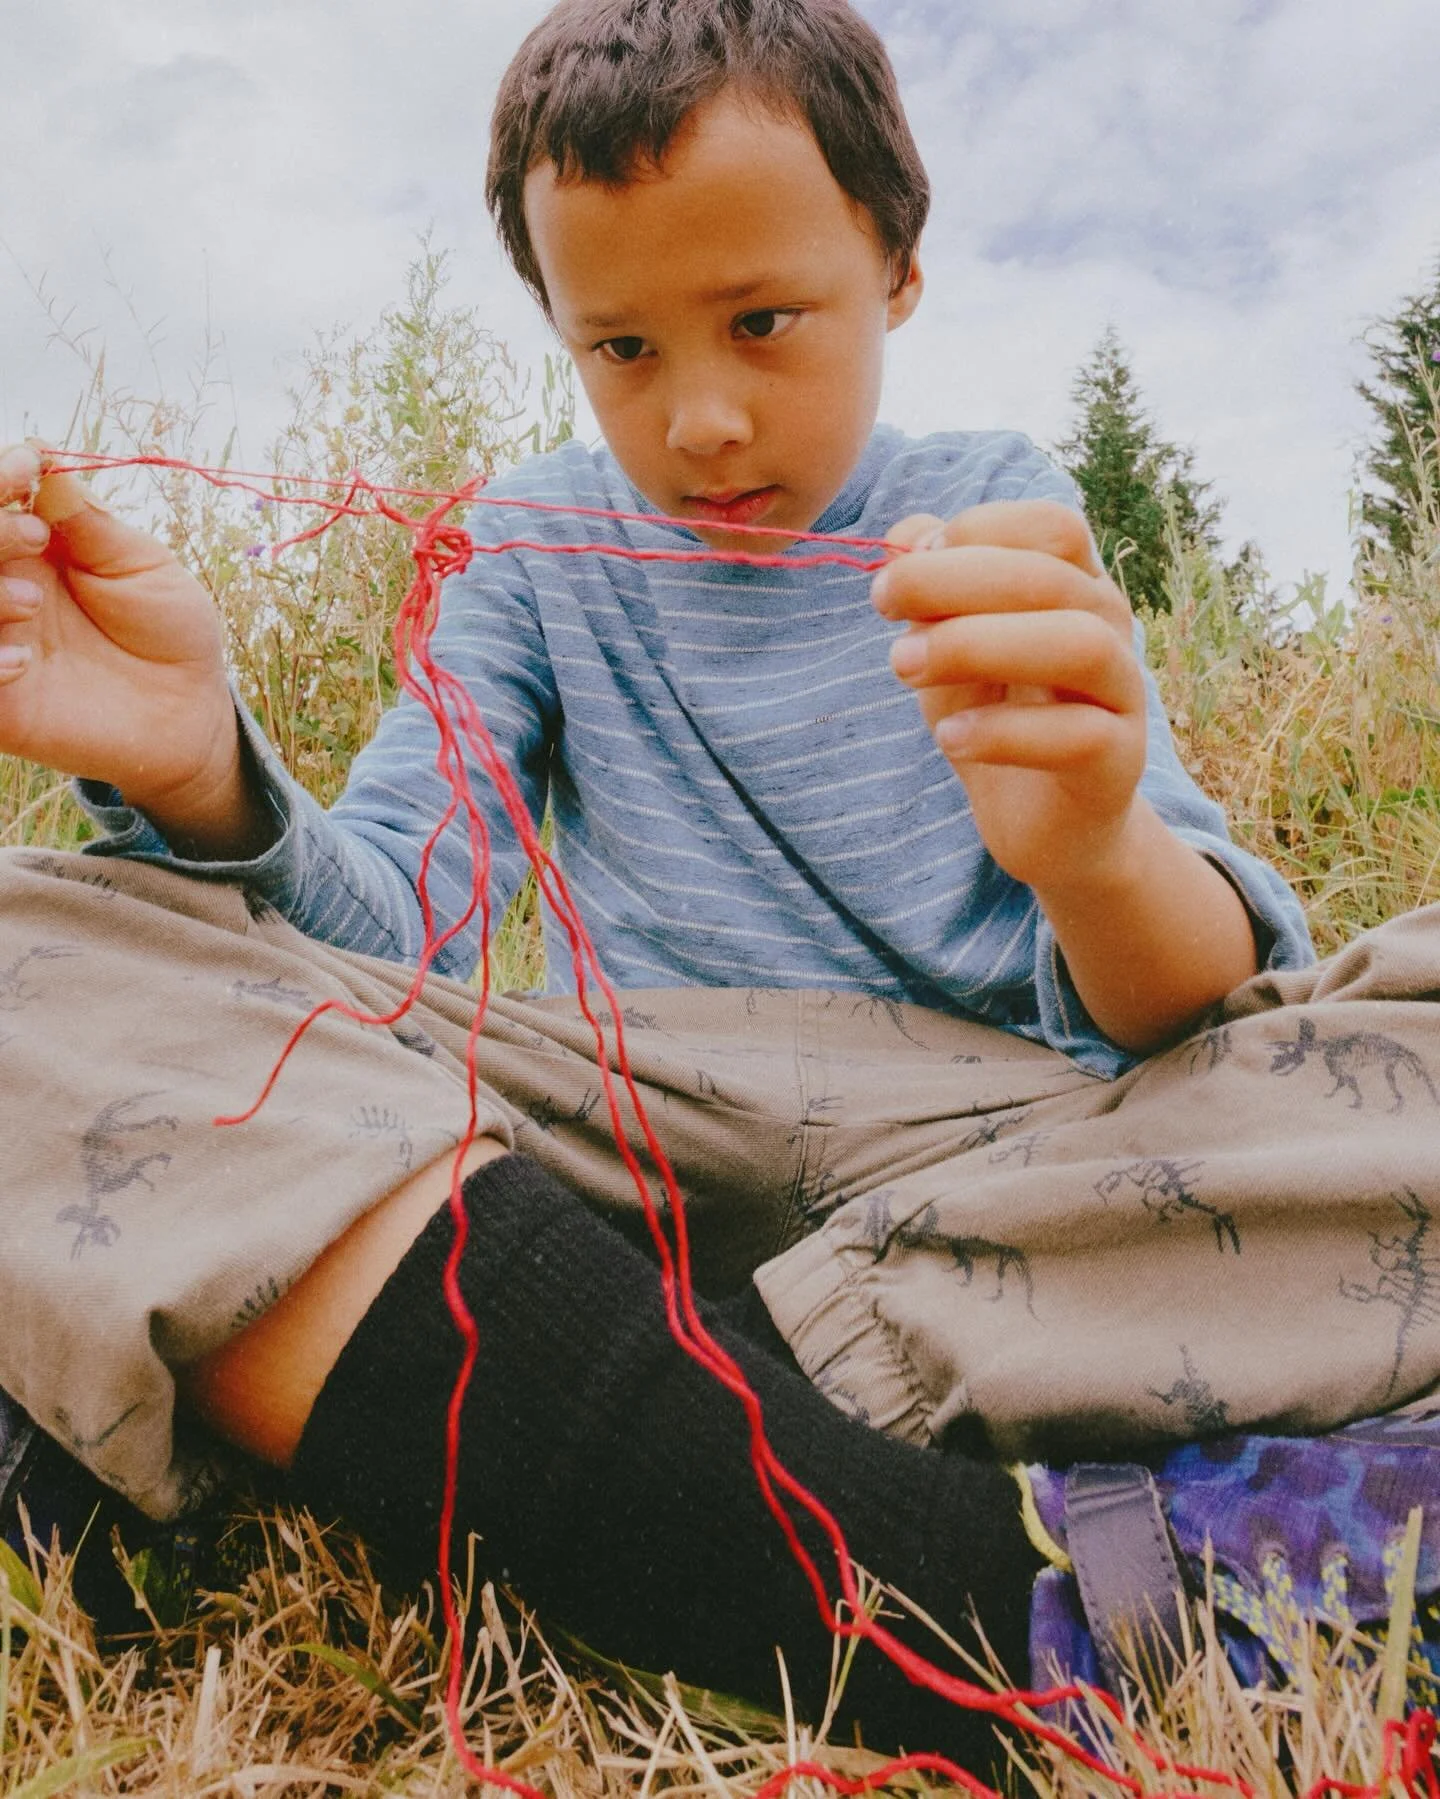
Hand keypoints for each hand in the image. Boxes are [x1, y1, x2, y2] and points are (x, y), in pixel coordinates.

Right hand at [0, 443, 252, 851]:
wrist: (190, 710)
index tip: (28, 465)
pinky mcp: (2, 700)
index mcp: (32, 543)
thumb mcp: (141, 565)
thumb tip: (43, 459)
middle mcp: (4, 584)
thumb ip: (90, 522)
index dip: (1, 474)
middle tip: (35, 536)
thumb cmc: (170, 628)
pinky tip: (25, 663)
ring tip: (33, 602)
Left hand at [872, 500, 1146, 898]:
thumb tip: (906, 534)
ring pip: (1079, 644)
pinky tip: (949, 738)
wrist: (1045, 824)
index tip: (901, 569)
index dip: (976, 532)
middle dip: (952, 581)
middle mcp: (1110, 628)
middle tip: (882, 604)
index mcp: (1075, 586)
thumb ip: (930, 589)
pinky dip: (1002, 732)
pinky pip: (1076, 735)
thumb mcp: (947, 646)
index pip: (1050, 527)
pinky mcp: (1118, 761)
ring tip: (904, 668)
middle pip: (1051, 577)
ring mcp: (1122, 694)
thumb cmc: (996, 717)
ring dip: (978, 645)